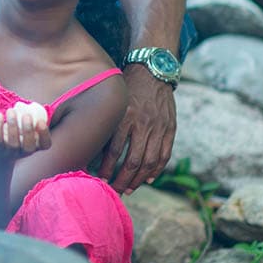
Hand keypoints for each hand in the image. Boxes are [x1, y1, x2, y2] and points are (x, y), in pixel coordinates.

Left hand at [0, 105, 50, 159]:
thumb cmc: (15, 136)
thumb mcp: (25, 130)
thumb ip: (30, 121)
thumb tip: (33, 105)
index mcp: (35, 146)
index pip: (45, 145)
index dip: (45, 134)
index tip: (41, 121)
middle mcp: (24, 152)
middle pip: (29, 146)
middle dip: (28, 130)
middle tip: (27, 115)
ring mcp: (10, 152)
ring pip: (12, 142)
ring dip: (12, 125)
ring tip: (11, 110)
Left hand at [96, 65, 175, 193]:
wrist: (152, 71)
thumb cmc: (125, 87)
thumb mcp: (112, 100)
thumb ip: (105, 122)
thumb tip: (91, 147)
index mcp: (125, 116)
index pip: (114, 150)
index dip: (107, 169)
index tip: (100, 179)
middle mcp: (143, 123)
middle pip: (133, 160)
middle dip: (122, 180)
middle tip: (114, 191)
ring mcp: (159, 127)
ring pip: (150, 161)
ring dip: (138, 179)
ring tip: (129, 189)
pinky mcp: (170, 128)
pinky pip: (165, 154)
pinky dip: (156, 170)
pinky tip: (147, 179)